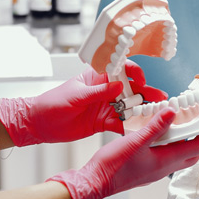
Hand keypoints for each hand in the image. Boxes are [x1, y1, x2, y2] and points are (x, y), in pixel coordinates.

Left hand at [0, 61, 166, 146]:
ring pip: (128, 106)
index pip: (119, 69)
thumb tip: (119, 85)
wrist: (39, 124)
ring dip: (142, 109)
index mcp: (96, 77)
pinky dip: (130, 126)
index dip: (133, 72)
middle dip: (145, 92)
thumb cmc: (51, 103)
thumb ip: (98, 92)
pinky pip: (120, 123)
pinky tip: (141, 129)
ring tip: (157, 113)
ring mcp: (105, 107)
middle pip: (129, 89)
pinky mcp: (103, 122)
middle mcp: (104, 91)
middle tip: (159, 97)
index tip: (141, 79)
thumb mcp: (75, 96)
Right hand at [48, 108, 198, 198]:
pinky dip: (175, 145)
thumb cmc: (112, 166)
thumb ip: (155, 127)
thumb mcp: (134, 142)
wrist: (94, 183)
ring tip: (195, 128)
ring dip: (190, 142)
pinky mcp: (146, 169)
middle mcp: (163, 168)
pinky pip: (168, 156)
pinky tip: (167, 136)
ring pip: (180, 155)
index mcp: (165, 161)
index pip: (197, 146)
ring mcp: (155, 170)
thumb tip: (173, 112)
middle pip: (192, 152)